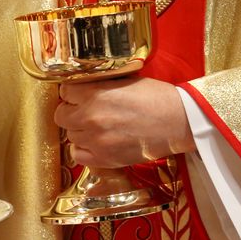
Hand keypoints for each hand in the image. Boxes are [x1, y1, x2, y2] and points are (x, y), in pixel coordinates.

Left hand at [52, 77, 193, 168]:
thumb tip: (82, 89)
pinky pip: (78, 155)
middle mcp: (91, 117)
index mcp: (96, 94)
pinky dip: (84, 150)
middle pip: (61, 116)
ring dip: (80, 131)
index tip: (78, 96)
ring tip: (97, 128)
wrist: (179, 122)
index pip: (65, 92)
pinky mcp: (104, 158)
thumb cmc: (157, 98)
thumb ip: (100, 86)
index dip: (72, 94)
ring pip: (70, 136)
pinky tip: (96, 143)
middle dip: (71, 112)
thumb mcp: (126, 81)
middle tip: (85, 112)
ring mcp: (96, 140)